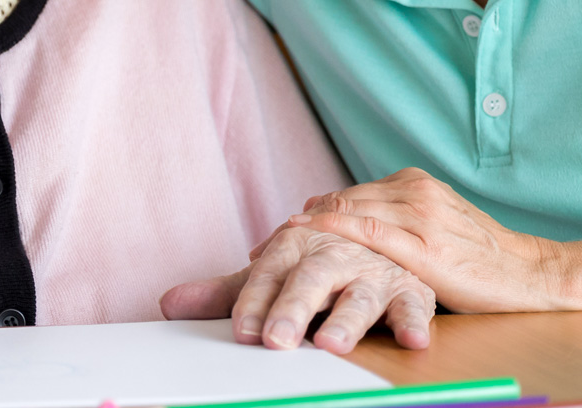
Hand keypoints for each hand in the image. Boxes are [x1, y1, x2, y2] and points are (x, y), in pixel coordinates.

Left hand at [159, 225, 434, 354]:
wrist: (382, 239)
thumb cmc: (319, 269)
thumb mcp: (274, 278)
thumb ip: (228, 294)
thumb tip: (166, 305)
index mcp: (296, 246)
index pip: (268, 274)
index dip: (254, 303)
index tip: (243, 332)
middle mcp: (334, 254)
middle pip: (311, 280)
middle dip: (293, 309)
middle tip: (276, 341)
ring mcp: (373, 271)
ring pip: (361, 293)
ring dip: (348, 319)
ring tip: (332, 343)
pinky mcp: (410, 288)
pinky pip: (415, 304)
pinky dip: (415, 320)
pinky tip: (412, 340)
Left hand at [288, 168, 570, 313]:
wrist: (531, 273)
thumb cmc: (480, 256)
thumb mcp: (437, 224)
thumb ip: (395, 217)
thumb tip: (343, 219)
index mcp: (415, 183)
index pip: (348, 195)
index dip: (310, 215)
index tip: (278, 235)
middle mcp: (414, 192)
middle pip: (340, 202)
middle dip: (299, 226)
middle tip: (262, 249)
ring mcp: (420, 216)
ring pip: (348, 214)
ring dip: (307, 233)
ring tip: (271, 253)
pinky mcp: (426, 246)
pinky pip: (371, 234)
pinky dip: (335, 233)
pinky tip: (310, 242)